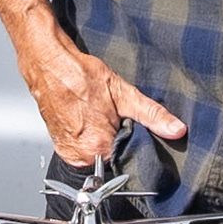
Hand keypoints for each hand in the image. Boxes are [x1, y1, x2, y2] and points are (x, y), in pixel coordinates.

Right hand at [0, 0, 185, 167]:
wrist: (47, 63)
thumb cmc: (78, 74)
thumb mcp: (122, 92)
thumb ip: (151, 115)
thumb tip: (175, 129)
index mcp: (97, 147)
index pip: (128, 160)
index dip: (135, 144)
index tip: (133, 129)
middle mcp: (79, 155)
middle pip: (112, 158)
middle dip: (119, 140)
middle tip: (114, 116)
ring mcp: (67, 151)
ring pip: (97, 154)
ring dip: (103, 138)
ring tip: (98, 114)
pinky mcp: (60, 145)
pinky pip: (83, 149)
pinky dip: (89, 136)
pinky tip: (88, 117)